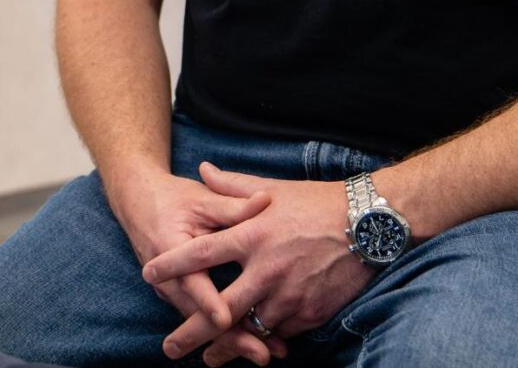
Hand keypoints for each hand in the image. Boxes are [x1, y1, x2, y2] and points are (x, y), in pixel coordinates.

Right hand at [106, 165, 280, 361]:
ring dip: (231, 340)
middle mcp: (167, 278)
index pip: (191, 281)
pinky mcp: (177, 296)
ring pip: (200, 322)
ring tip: (263, 354)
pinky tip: (251, 342)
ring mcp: (170, 291)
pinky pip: (199, 318)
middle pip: (198, 315)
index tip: (226, 318)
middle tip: (262, 354)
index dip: (208, 301)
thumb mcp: (202, 199)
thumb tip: (266, 199)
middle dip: (231, 337)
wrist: (138, 202)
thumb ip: (234, 206)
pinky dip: (224, 332)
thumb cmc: (173, 199)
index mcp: (170, 249)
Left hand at [143, 163, 374, 363]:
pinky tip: (254, 345)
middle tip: (170, 348)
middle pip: (221, 308)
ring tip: (209, 358)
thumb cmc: (316, 202)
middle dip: (192, 331)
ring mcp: (290, 294)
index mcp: (252, 235)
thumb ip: (232, 186)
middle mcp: (267, 268)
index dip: (173, 265)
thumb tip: (203, 169)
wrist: (368, 224)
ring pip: (250, 328)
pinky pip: (280, 331)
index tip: (149, 274)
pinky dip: (266, 337)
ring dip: (229, 345)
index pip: (202, 253)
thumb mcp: (271, 188)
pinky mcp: (311, 312)